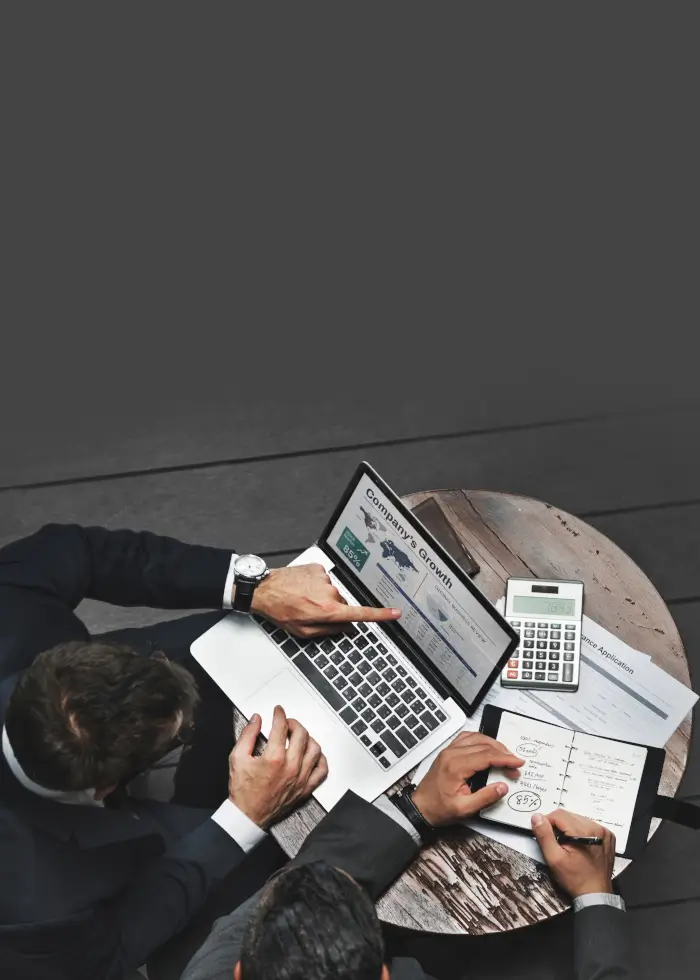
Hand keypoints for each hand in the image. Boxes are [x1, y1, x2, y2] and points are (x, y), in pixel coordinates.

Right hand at [227, 706, 328, 827]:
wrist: (248, 816)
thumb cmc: (243, 791)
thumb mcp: (237, 758)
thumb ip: (247, 735)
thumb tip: (256, 720)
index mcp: (274, 758)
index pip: (281, 727)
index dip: (279, 715)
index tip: (278, 712)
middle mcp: (291, 767)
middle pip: (301, 734)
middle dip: (293, 723)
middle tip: (287, 723)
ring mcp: (300, 778)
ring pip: (315, 749)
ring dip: (307, 738)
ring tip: (298, 737)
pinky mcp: (306, 788)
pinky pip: (322, 770)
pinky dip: (320, 759)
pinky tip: (311, 754)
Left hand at [249, 563, 400, 637]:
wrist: (264, 589)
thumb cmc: (280, 610)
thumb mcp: (303, 631)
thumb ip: (328, 631)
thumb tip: (345, 628)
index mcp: (328, 610)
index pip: (361, 614)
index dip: (381, 615)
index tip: (395, 613)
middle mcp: (330, 592)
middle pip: (342, 604)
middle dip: (331, 609)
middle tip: (311, 611)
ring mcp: (324, 578)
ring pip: (331, 592)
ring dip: (320, 596)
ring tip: (302, 598)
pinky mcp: (318, 568)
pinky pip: (323, 580)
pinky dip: (315, 585)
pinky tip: (301, 588)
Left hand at [411, 732, 523, 825]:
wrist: (420, 807)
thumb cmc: (439, 808)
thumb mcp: (464, 809)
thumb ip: (485, 797)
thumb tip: (503, 787)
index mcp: (456, 766)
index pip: (487, 756)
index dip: (505, 759)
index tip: (518, 763)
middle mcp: (452, 754)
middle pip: (483, 745)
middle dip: (503, 753)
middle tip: (515, 765)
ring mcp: (448, 750)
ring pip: (476, 738)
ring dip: (493, 744)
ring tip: (506, 755)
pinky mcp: (447, 752)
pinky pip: (466, 738)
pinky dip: (480, 740)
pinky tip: (488, 746)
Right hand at [531, 809, 614, 897]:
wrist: (596, 894)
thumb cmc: (574, 879)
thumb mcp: (554, 859)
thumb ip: (544, 836)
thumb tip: (536, 817)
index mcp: (583, 832)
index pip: (558, 814)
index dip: (547, 822)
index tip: (546, 836)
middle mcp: (596, 828)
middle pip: (569, 815)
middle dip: (559, 826)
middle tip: (557, 843)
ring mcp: (604, 832)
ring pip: (578, 819)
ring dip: (569, 828)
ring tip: (568, 845)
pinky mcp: (608, 837)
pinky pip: (589, 825)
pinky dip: (581, 831)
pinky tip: (579, 845)